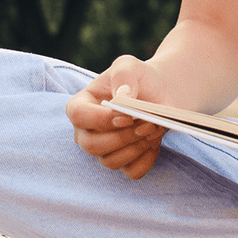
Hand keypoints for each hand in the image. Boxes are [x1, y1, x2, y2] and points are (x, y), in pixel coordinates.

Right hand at [66, 55, 168, 179]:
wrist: (159, 93)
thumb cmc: (138, 78)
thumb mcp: (129, 66)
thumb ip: (123, 76)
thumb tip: (122, 97)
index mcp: (80, 106)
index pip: (78, 116)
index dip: (101, 119)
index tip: (127, 116)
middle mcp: (86, 132)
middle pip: (92, 145)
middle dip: (123, 137)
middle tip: (148, 123)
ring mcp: (103, 150)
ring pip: (110, 162)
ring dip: (136, 147)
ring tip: (154, 128)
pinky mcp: (123, 161)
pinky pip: (131, 172)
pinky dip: (146, 159)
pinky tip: (154, 141)